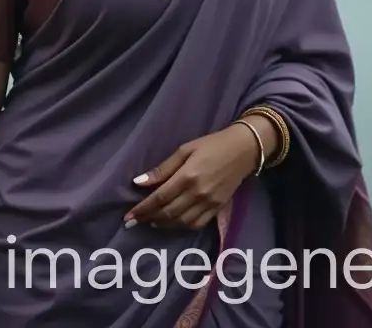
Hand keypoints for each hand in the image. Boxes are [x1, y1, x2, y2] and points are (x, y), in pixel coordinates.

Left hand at [123, 124, 262, 230]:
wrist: (243, 150)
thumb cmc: (211, 144)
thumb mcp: (185, 149)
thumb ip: (163, 168)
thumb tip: (138, 182)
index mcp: (188, 176)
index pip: (160, 198)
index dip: (142, 208)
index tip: (128, 216)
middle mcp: (198, 193)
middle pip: (168, 213)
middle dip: (148, 218)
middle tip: (134, 222)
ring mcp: (209, 203)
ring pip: (181, 222)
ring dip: (163, 225)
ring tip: (151, 222)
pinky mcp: (217, 209)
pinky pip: (196, 224)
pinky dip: (181, 227)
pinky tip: (172, 224)